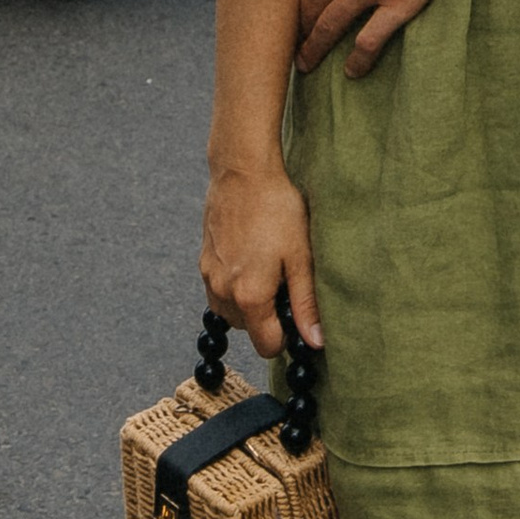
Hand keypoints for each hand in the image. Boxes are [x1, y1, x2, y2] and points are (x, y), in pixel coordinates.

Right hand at [200, 161, 322, 361]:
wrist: (243, 171)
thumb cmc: (277, 210)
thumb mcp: (301, 256)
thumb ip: (306, 304)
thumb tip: (316, 342)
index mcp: (250, 296)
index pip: (267, 347)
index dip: (286, 335)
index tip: (295, 310)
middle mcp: (223, 293)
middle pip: (248, 330)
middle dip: (267, 316)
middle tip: (283, 280)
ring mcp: (210, 277)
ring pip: (231, 312)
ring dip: (248, 302)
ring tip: (266, 266)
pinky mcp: (203, 262)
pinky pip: (219, 292)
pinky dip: (234, 286)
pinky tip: (250, 256)